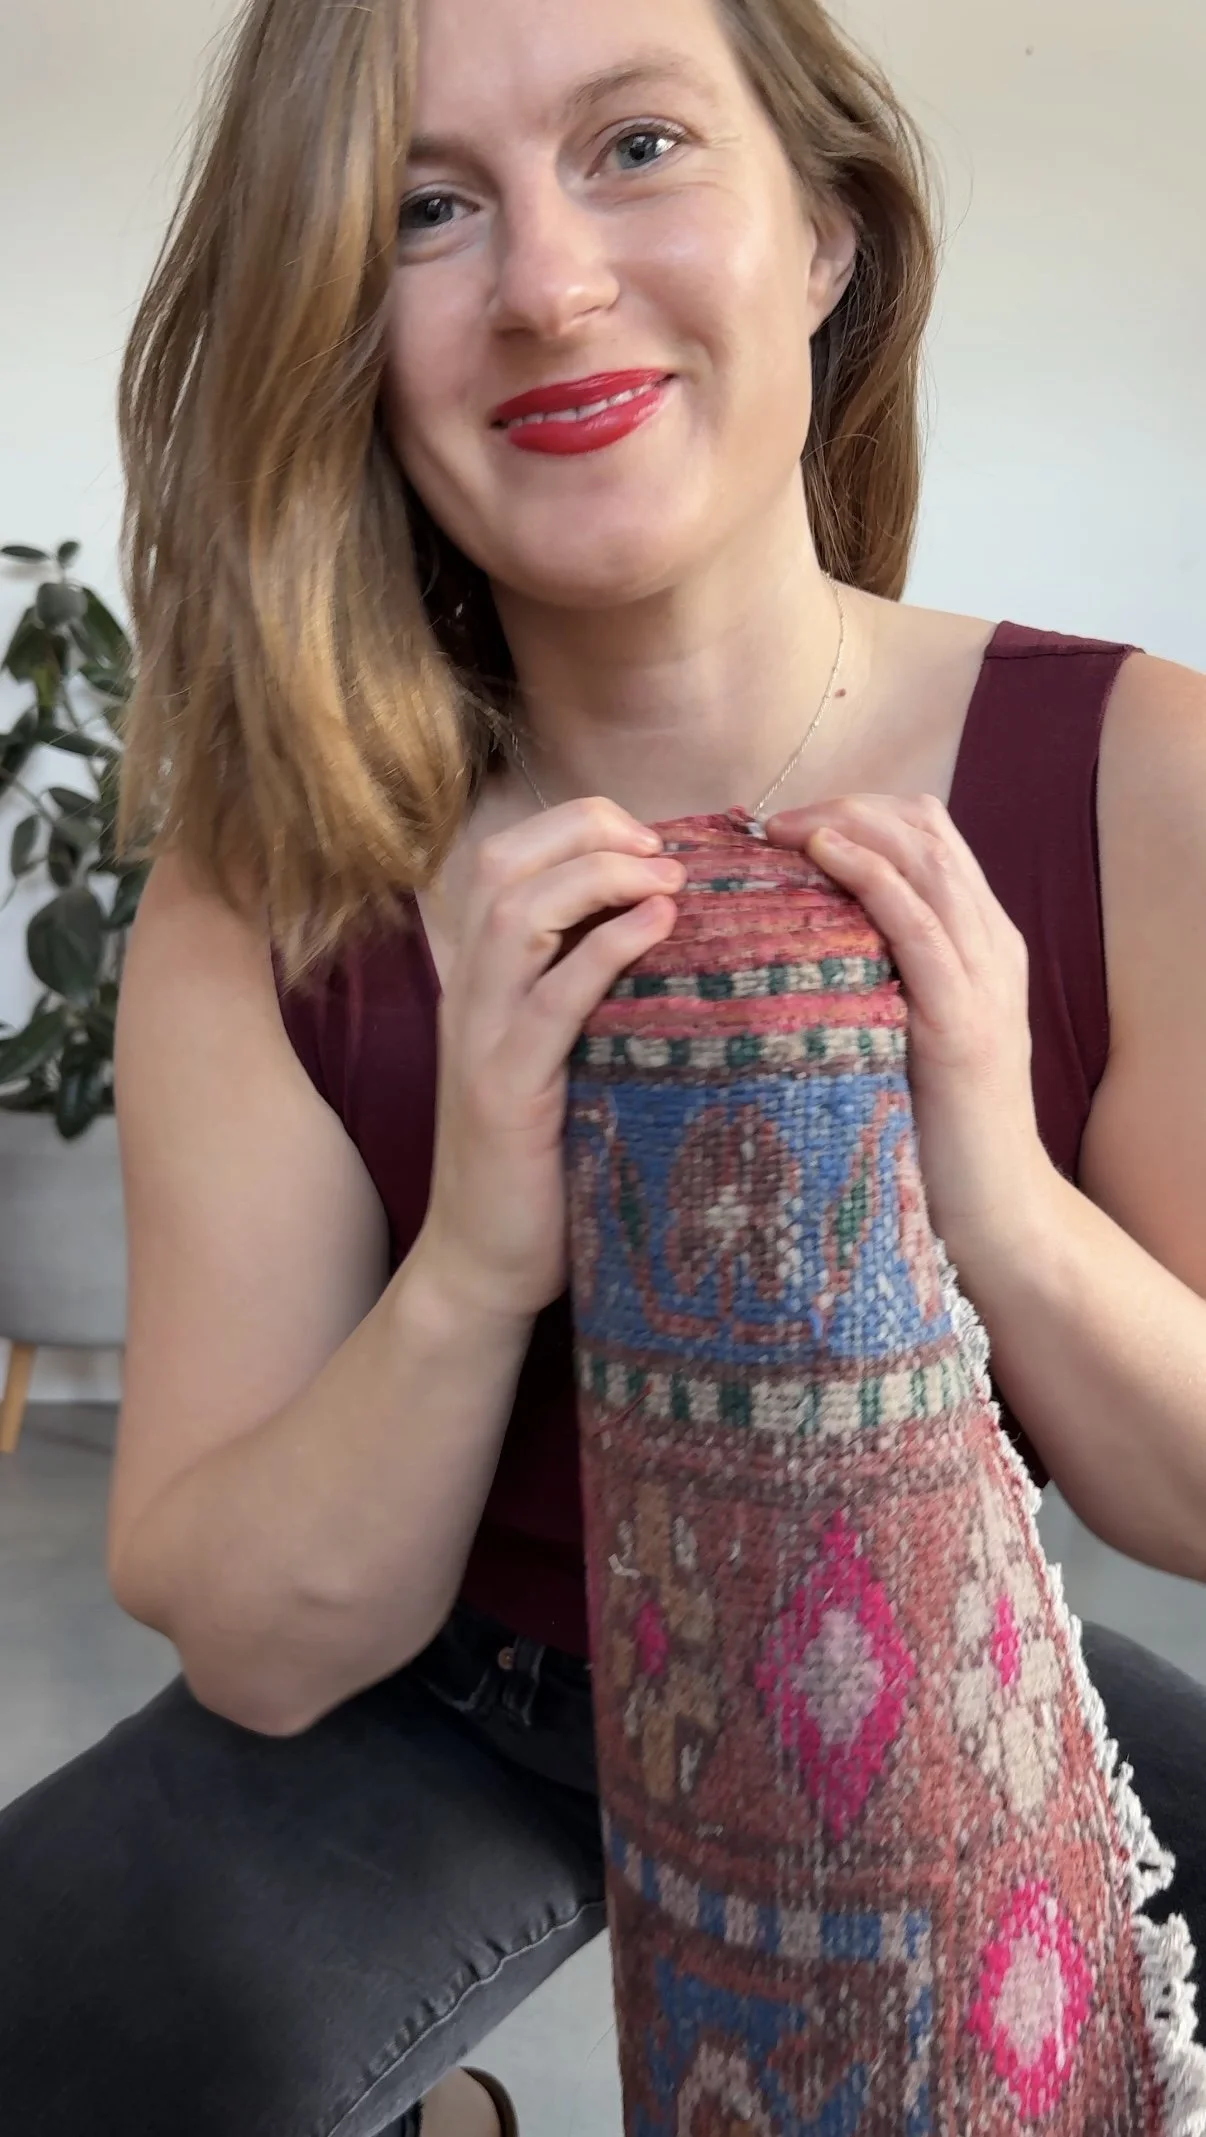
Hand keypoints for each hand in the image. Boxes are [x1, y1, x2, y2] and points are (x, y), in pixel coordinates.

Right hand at [418, 798, 684, 1320]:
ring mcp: (481, 1038)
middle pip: (503, 861)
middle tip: (662, 848)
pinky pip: (550, 998)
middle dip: (586, 829)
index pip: (507, 857)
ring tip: (668, 879)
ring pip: (515, 912)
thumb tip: (672, 934)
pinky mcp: (505, 1090)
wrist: (484, 1262)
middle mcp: (470, 994)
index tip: (651, 843)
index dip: (577, 828)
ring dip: (598, 876)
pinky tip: (658, 927)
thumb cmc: (542, 1163)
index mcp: (483, 979)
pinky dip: (605, 949)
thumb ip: (591, 995)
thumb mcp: (565, 1059)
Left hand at [764, 793, 1059, 1272]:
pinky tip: (825, 858)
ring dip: (848, 827)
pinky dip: (871, 876)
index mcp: (979, 942)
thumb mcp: (900, 1032)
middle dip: (845, 807)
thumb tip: (790, 947)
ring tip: (784, 829)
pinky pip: (918, 922)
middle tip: (772, 822)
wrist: (995, 1208)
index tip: (785, 827)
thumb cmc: (932, 1130)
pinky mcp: (962, 1019)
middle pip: (924, 829)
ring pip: (925, 858)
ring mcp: (983, 977)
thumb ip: (872, 982)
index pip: (926, 836)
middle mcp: (990, 944)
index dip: (856, 812)